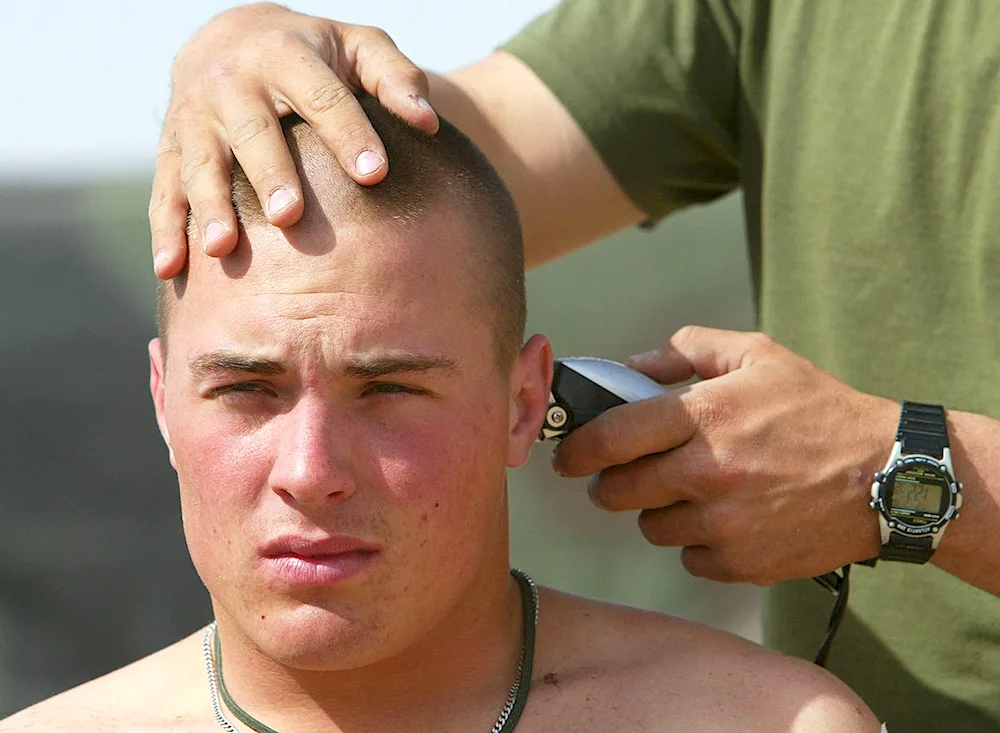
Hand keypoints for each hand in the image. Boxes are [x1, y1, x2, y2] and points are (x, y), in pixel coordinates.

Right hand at [150, 3, 438, 277]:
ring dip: (209, 205)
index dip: (348, 133)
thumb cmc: (316, 54)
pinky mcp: (171, 147)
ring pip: (201, 162)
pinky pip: (165, 189)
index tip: (375, 174)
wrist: (233, 36)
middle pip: (253, 131)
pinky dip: (165, 229)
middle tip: (290, 216)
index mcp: (285, 54)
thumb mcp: (358, 47)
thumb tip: (429, 123)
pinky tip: (171, 269)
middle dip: (270, 173)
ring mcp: (195, 115)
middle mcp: (233, 81)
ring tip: (223, 247)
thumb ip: (396, 78)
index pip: (322, 95)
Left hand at [552, 326, 899, 584]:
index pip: (612, 437)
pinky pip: (689, 558)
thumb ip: (687, 348)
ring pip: (651, 527)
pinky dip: (697, 543)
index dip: (578, 448)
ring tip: (689, 493)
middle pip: (618, 491)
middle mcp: (708, 473)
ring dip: (657, 511)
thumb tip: (630, 364)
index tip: (567, 455)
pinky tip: (723, 520)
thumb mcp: (757, 355)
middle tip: (620, 476)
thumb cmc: (818, 409)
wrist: (887, 476)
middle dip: (608, 484)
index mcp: (704, 416)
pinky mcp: (743, 564)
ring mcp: (725, 524)